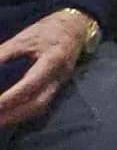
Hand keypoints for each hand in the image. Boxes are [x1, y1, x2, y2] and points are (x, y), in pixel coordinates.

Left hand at [0, 9, 89, 126]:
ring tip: (0, 121)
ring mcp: (60, 83)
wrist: (76, 27)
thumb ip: (4, 53)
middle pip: (37, 102)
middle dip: (13, 114)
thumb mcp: (25, 37)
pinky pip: (42, 105)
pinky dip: (25, 113)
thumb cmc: (48, 30)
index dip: (11, 96)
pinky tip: (11, 116)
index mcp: (53, 60)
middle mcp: (59, 76)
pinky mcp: (58, 87)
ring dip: (18, 117)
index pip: (31, 83)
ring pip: (40, 107)